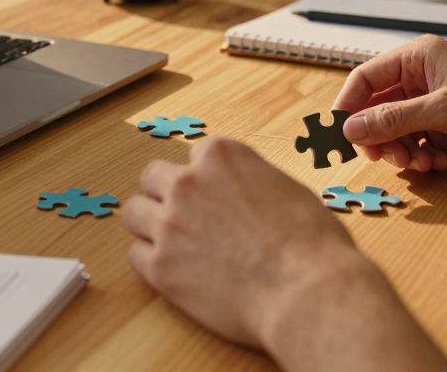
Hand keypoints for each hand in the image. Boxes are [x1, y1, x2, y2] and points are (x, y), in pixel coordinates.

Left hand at [122, 137, 380, 347]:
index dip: (207, 178)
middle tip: (186, 217)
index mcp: (222, 156)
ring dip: (150, 224)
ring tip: (174, 243)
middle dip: (166, 193)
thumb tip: (249, 195)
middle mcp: (188, 182)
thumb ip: (253, 183)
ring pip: (134, 212)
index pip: (195, 155)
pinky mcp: (160, 267)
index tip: (216, 196)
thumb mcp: (288, 190)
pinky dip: (151, 262)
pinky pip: (135, 254)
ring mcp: (169, 224)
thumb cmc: (312, 244)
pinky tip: (175, 270)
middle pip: (152, 176)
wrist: (305, 292)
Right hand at [334, 35, 446, 172]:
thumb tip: (352, 128)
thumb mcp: (446, 109)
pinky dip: (420, 159)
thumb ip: (395, 118)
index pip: (367, 78)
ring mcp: (433, 109)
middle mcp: (422, 82)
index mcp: (419, 59)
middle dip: (378, 136)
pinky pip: (415, 147)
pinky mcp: (445, 133)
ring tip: (419, 162)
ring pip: (394, 133)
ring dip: (400, 152)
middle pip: (377, 110)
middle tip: (384, 158)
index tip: (340, 132)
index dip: (349, 105)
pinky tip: (440, 163)